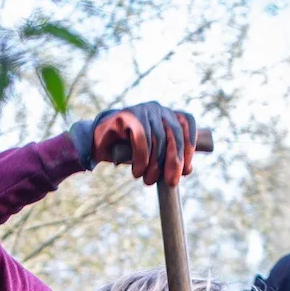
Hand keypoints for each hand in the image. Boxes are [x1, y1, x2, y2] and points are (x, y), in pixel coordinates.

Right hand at [82, 103, 196, 185]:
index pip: (187, 124)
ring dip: (155, 164)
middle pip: (174, 134)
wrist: (99, 144)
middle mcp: (157, 108)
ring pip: (158, 139)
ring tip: (147, 180)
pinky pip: (142, 138)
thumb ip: (169, 158)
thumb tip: (187, 170)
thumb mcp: (153, 155)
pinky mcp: (128, 115)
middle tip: (170, 182)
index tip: (186, 170)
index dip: (190, 146)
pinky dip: (142, 158)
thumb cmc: (129, 151)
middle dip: (174, 161)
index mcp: (167, 115)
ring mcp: (143, 109)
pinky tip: (138, 171)